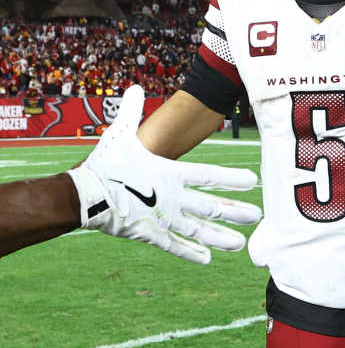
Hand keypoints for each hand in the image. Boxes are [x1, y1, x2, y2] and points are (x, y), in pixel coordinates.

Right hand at [68, 85, 261, 263]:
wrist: (83, 197)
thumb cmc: (104, 165)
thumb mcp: (120, 134)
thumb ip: (131, 111)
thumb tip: (134, 87)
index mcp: (169, 173)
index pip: (209, 175)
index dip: (231, 179)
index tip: (252, 181)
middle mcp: (172, 198)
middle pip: (211, 207)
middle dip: (235, 212)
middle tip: (257, 216)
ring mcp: (163, 219)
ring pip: (199, 231)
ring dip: (221, 238)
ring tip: (239, 243)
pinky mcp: (151, 235)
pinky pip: (175, 246)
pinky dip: (191, 253)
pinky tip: (207, 259)